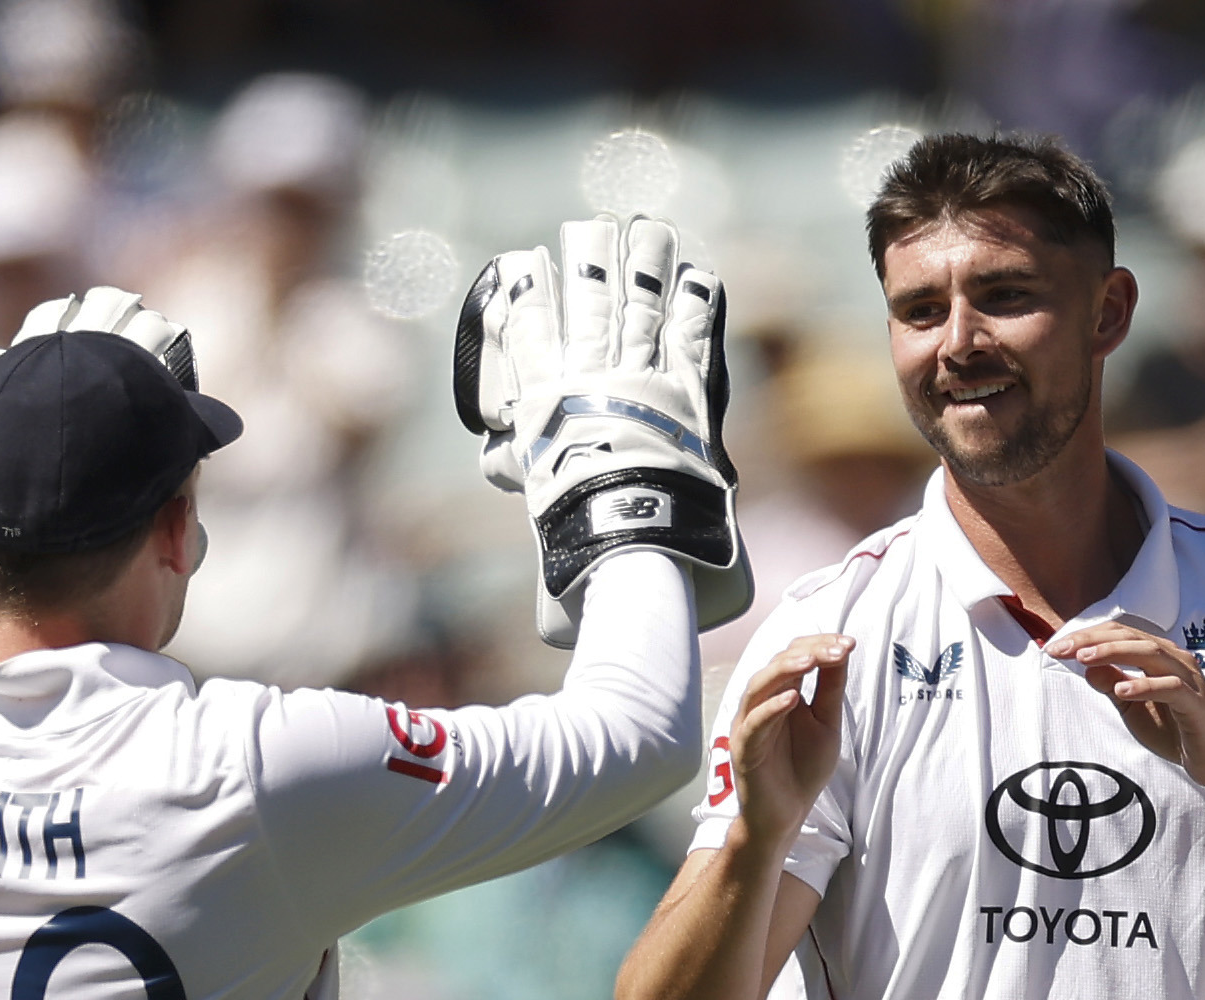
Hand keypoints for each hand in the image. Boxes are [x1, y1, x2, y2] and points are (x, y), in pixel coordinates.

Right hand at [456, 215, 745, 644]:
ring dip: (642, 271)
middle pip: (588, 314)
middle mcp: (590, 393)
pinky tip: (701, 275)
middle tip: (590, 230)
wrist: (629, 558)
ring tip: (644, 232)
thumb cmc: (581, 564)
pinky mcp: (692, 402)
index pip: (529, 348)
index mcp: (546, 421)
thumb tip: (503, 480)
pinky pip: (694, 343)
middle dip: (590, 268)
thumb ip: (527, 502)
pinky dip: (698, 309)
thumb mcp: (542, 536)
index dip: (527, 304)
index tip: (522, 267)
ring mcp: (642, 389)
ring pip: (640, 314)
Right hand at [725, 634, 852, 847]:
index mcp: (781, 692)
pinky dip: (771, 709)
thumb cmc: (802, 768)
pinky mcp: (743, 748)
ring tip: (812, 660)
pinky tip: (791, 699)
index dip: (820, 645)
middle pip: (778, 663)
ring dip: (786, 670)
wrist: (786, 814)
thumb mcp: (826, 722)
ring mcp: (750, 723)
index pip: (795, 655)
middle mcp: (762, 702)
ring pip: (760, 686)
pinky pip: (754, 724)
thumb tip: (843, 650)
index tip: (849, 643)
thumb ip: (830, 689)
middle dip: (809, 652)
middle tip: (839, 648)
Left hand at [1042, 622, 1204, 800]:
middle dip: (1093, 641)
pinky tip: (1122, 690)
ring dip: (1115, 653)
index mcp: (1159, 658)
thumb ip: (1113, 686)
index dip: (1087, 637)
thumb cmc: (1176, 732)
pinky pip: (1170, 688)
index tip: (1055, 648)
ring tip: (1084, 659)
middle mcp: (1175, 660)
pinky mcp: (1197, 703)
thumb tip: (1087, 667)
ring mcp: (1189, 679)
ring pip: (1150, 654)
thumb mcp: (1133, 709)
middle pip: (1132, 638)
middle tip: (1061, 649)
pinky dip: (1145, 685)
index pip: (1121, 636)